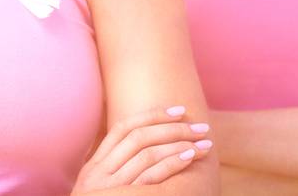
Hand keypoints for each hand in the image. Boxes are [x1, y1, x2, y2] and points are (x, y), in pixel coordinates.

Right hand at [72, 105, 212, 190]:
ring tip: (204, 143)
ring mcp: (110, 188)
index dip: (152, 116)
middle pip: (138, 138)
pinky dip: (172, 163)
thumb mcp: (97, 188)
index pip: (122, 128)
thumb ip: (112, 168)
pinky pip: (150, 177)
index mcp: (93, 165)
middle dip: (173, 128)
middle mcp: (98, 173)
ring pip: (146, 155)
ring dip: (179, 145)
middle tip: (201, 127)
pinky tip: (190, 157)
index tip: (179, 110)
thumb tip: (141, 148)